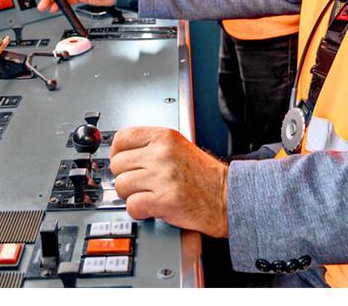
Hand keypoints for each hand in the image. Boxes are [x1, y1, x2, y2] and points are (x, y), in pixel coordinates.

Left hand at [110, 126, 229, 237]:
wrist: (229, 197)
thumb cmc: (206, 176)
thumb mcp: (179, 147)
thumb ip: (152, 147)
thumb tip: (122, 154)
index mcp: (165, 137)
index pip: (122, 138)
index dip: (118, 153)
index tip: (123, 163)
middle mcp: (161, 154)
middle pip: (118, 164)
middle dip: (126, 177)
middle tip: (140, 184)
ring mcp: (162, 176)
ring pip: (122, 186)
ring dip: (131, 195)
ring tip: (148, 196)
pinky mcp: (164, 200)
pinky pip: (132, 205)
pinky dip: (139, 211)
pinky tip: (151, 209)